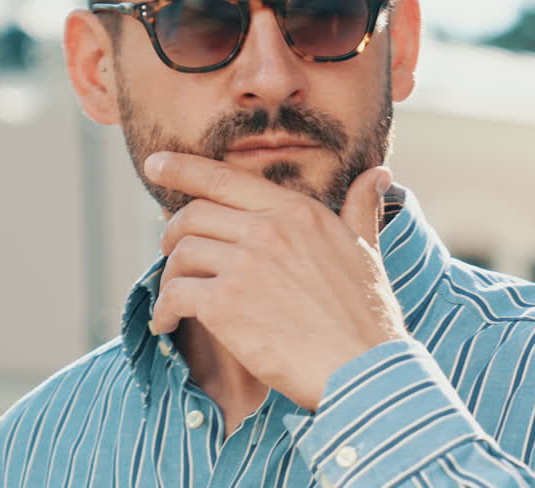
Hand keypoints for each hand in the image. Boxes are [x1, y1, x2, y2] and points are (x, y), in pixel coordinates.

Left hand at [144, 152, 407, 410]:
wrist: (364, 369)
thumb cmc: (367, 315)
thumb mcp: (366, 250)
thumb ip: (361, 208)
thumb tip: (378, 173)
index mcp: (298, 212)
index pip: (225, 179)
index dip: (183, 168)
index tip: (155, 164)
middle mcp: (269, 229)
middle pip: (193, 215)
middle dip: (172, 232)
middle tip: (168, 251)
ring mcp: (245, 265)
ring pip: (180, 254)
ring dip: (170, 276)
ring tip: (175, 298)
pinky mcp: (225, 305)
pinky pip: (174, 295)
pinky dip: (163, 311)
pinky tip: (168, 324)